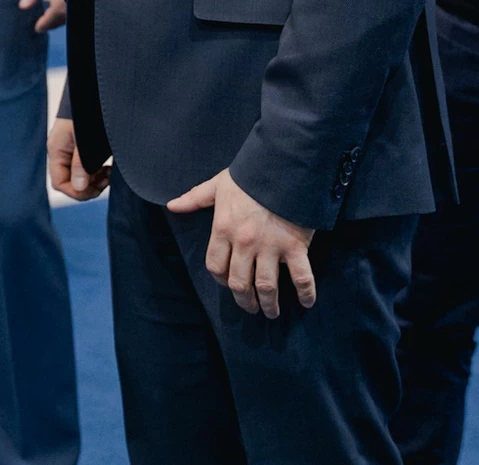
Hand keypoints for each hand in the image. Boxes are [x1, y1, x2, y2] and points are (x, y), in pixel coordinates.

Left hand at [21, 0, 70, 31]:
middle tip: (42, 25)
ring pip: (79, 7)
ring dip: (65, 16)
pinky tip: (61, 7)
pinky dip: (72, 6)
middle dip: (56, 22)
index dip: (48, 21)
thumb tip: (25, 7)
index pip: (58, 9)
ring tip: (50, 18)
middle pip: (71, 12)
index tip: (37, 27)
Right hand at [48, 116, 108, 200]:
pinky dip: (98, 172)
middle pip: (71, 182)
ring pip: (80, 177)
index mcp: (57, 150)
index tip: (97, 187)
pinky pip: (87, 169)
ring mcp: (72, 151)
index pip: (60, 182)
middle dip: (89, 186)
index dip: (77, 191)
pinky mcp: (84, 148)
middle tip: (106, 178)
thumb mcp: (85, 139)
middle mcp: (62, 152)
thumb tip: (79, 187)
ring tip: (109, 172)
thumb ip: (81, 163)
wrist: (94, 89)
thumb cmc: (88, 110)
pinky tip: (108, 166)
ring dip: (95, 180)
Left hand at [167, 168, 316, 318]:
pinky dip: (305, 293)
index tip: (227, 284)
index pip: (215, 266)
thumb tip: (172, 205)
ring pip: (266, 286)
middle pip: (239, 283)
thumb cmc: (249, 176)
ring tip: (271, 312)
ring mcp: (270, 247)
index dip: (220, 280)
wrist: (283, 166)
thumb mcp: (217, 185)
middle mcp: (244, 243)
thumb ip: (194, 198)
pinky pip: (301, 277)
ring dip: (269, 304)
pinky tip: (306, 303)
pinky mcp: (295, 247)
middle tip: (251, 308)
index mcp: (223, 229)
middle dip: (244, 300)